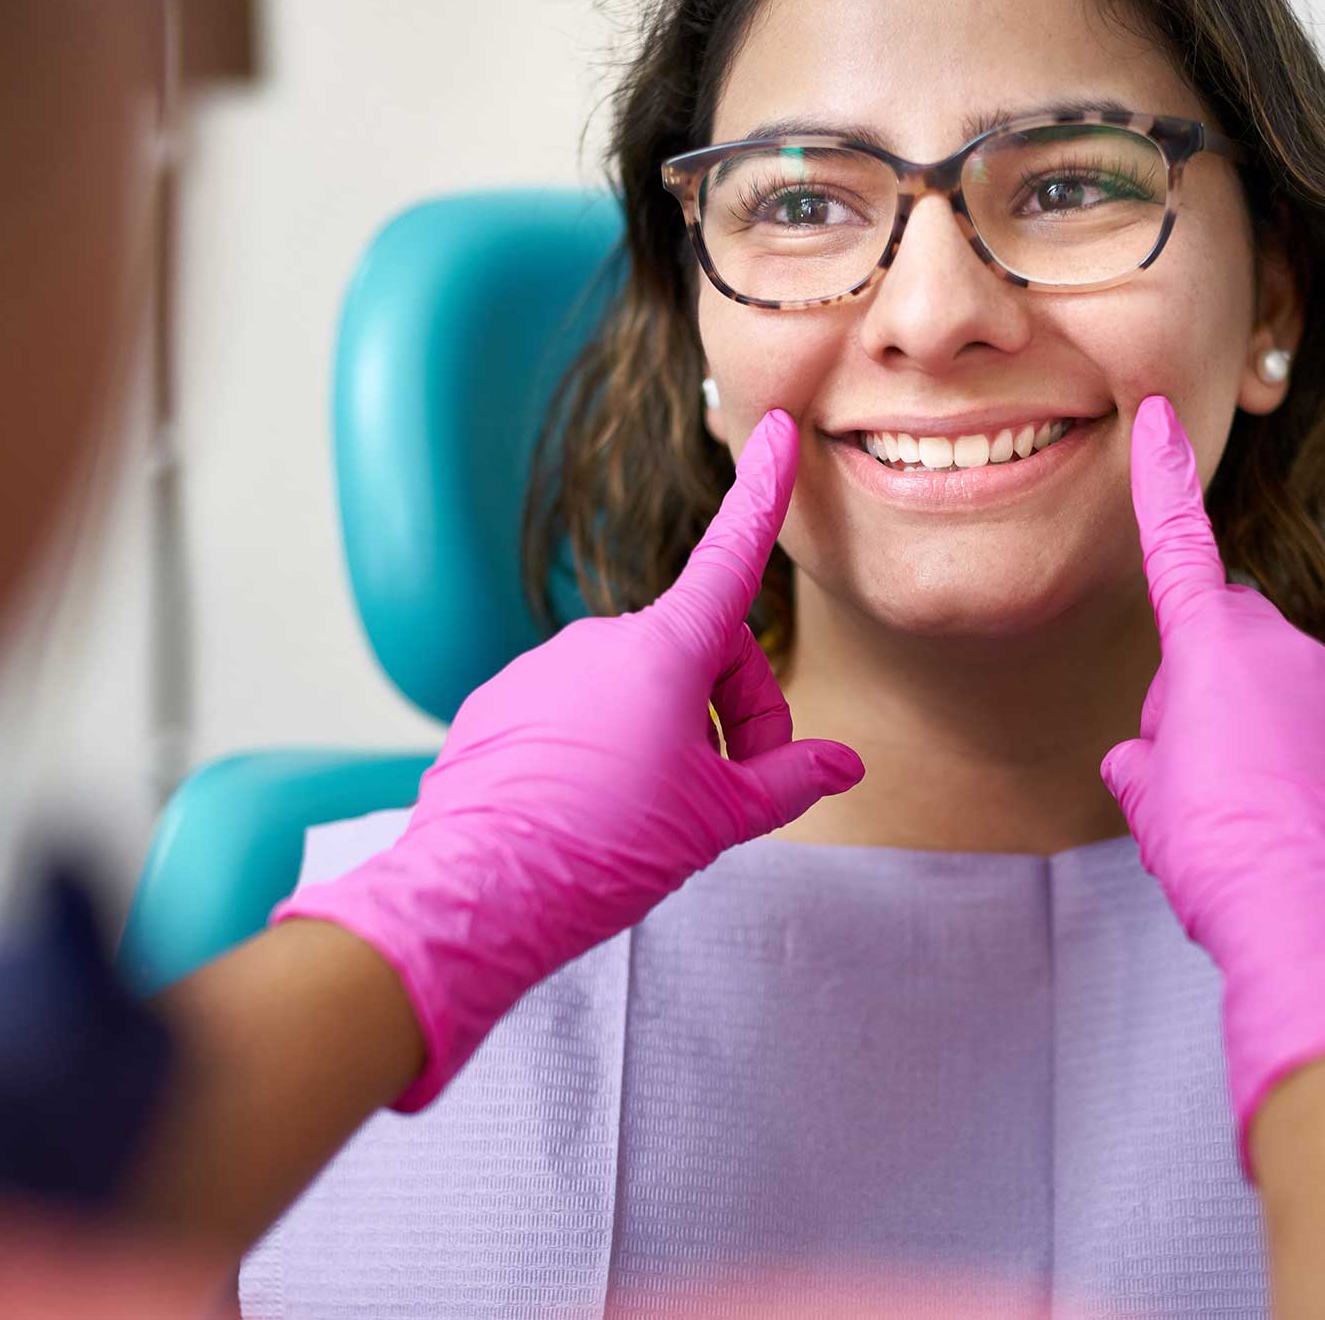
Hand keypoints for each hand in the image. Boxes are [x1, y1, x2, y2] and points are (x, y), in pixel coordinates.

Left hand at [273, 409, 862, 1109]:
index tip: (773, 428)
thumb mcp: (718, 819)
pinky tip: (596, 814)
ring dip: (670, 735)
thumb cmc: (605, 849)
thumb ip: (788, 781)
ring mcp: (543, 670)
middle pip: (701, 655)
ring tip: (656, 817)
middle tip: (734, 791)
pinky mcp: (501, 706)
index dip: (761, 491)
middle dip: (734, 713)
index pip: (731, 555)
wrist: (479, 897)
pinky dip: (605, 749)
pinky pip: (576, 712)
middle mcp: (600, 643)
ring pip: (639, 688)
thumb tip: (845, 763)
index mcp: (664, 650)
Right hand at [1099, 395, 1324, 1177]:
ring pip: (1300, 699)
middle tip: (1199, 772)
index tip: (1161, 415)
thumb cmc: (1220, 856)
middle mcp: (1292, 652)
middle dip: (1215, 688)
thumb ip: (1144, 764)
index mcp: (1213, 652)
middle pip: (1238, 646)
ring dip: (1277, 741)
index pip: (1178, 549)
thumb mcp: (1151, 807)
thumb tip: (1143, 757)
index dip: (1164, 483)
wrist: (1323, 927)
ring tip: (1264, 822)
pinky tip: (1316, 837)